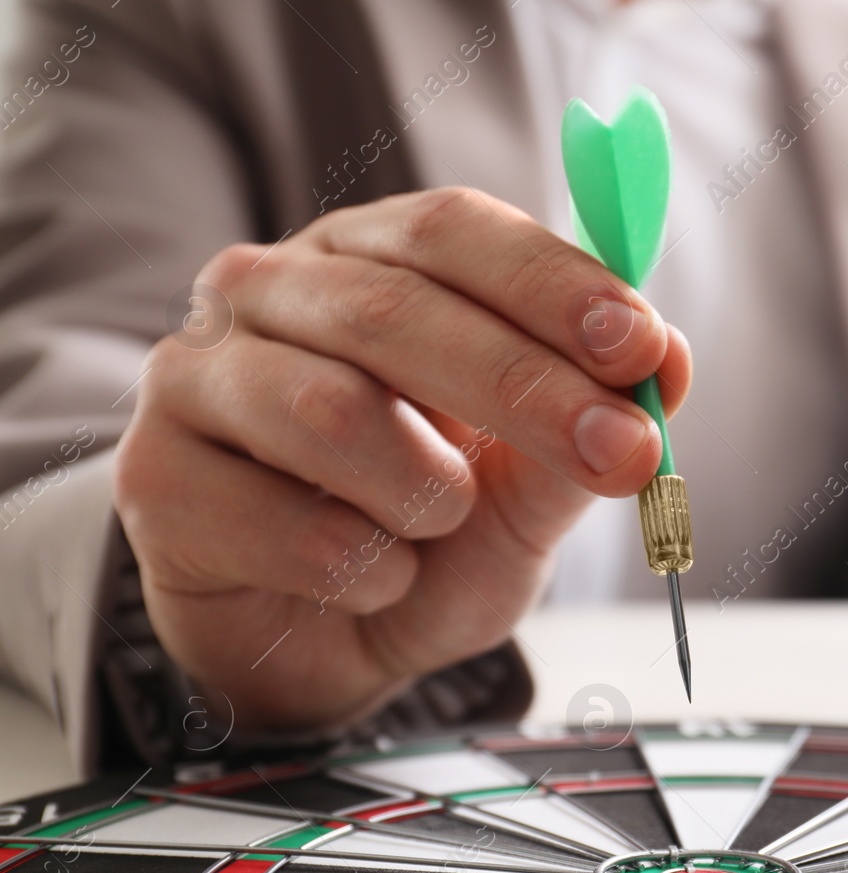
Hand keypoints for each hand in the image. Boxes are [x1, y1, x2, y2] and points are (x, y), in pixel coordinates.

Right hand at [115, 187, 690, 729]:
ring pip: (330, 410)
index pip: (455, 232)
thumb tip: (669, 362)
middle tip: (623, 454)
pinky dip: (363, 570)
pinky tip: (372, 578)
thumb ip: (590, 425)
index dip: (553, 284)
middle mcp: (271, 291)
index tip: (642, 346)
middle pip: (396, 311)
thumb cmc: (429, 534)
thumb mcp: (530, 487)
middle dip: (528, 390)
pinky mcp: (153, 477)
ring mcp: (197, 375)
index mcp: (371, 259)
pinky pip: (282, 523)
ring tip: (444, 524)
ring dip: (428, 493)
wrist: (326, 641)